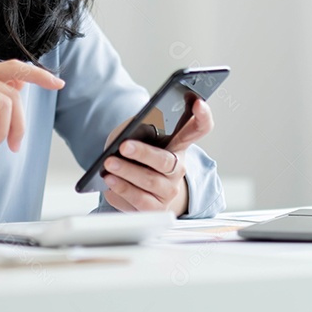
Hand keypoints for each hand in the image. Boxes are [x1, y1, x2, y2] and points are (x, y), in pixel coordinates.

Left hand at [100, 98, 214, 216]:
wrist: (141, 190)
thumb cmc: (138, 157)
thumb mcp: (137, 137)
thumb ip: (134, 130)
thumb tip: (122, 136)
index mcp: (178, 144)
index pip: (199, 128)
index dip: (202, 116)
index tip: (199, 102)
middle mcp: (179, 168)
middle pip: (166, 161)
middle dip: (144, 153)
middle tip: (124, 146)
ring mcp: (169, 190)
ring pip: (150, 183)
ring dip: (127, 174)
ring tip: (108, 167)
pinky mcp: (157, 209)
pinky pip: (140, 202)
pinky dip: (122, 192)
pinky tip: (110, 184)